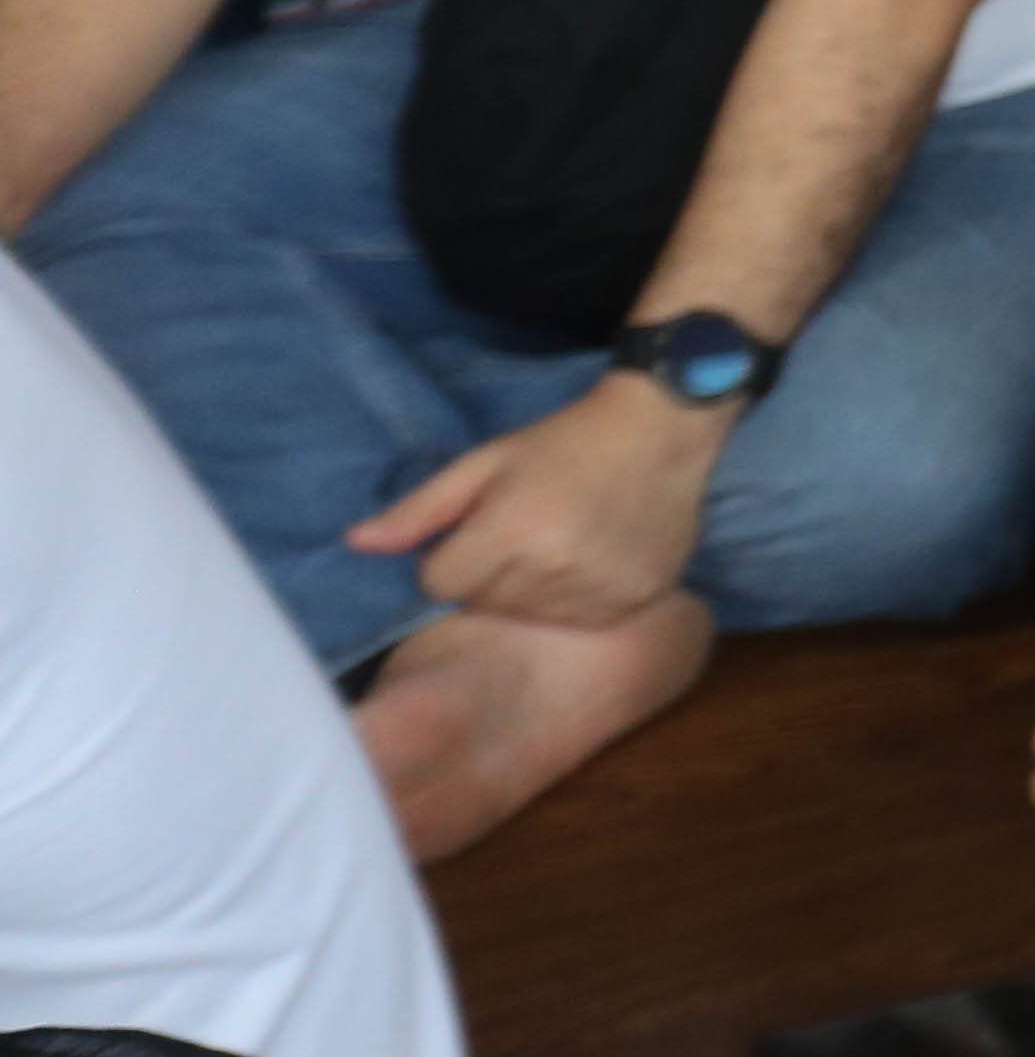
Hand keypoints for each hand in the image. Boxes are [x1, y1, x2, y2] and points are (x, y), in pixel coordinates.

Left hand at [348, 372, 724, 628]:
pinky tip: (592, 563)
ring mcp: (597, 591)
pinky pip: (578, 622)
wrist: (659, 433)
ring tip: (560, 546)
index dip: (452, 556)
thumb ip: (419, 510)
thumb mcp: (484, 463)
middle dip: (491, 575)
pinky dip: (576, 600)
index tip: (484, 527)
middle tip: (526, 531)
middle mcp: (552, 570)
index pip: (439, 584)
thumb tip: (354, 544)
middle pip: (483, 604)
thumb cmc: (563, 443)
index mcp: (508, 532)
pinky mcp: (633, 602)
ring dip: (533, 591)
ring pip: (529, 617)